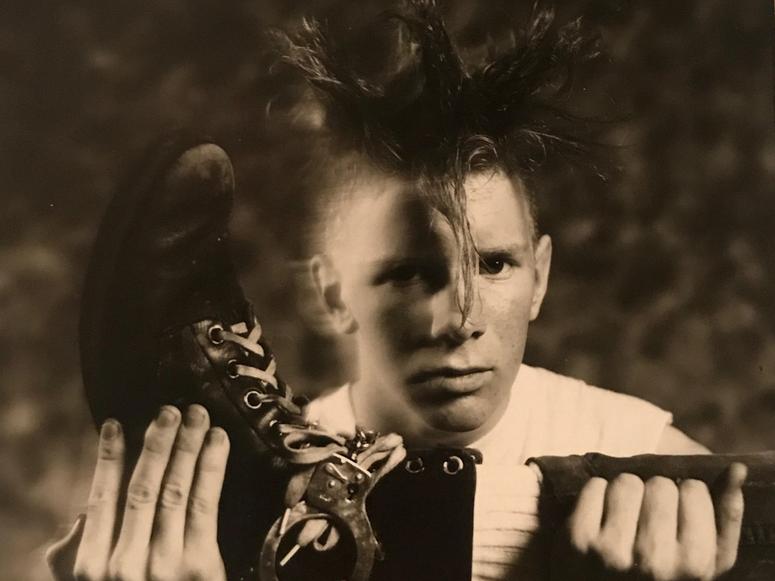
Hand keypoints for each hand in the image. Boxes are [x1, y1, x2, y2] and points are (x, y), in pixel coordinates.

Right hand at [46, 405, 229, 580]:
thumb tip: (82, 515)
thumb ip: (81, 556)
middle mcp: (124, 564)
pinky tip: (218, 442)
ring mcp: (163, 565)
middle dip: (158, 443)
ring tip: (198, 416)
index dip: (108, 458)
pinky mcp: (200, 566)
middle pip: (142, 487)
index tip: (116, 423)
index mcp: (92, 569)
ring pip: (175, 489)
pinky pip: (206, 504)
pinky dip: (212, 466)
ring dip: (188, 446)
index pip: (100, 499)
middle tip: (171, 410)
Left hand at [553, 463, 746, 579]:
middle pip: (659, 484)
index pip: (693, 489)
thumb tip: (736, 469)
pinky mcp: (577, 539)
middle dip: (654, 495)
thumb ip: (725, 516)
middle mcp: (654, 559)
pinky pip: (594, 486)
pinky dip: (596, 495)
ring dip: (624, 492)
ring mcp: (611, 550)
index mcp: (693, 564)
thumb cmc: (663, 575)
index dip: (684, 498)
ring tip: (623, 519)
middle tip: (646, 522)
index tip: (675, 518)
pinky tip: (599, 519)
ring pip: (626, 481)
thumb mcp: (705, 559)